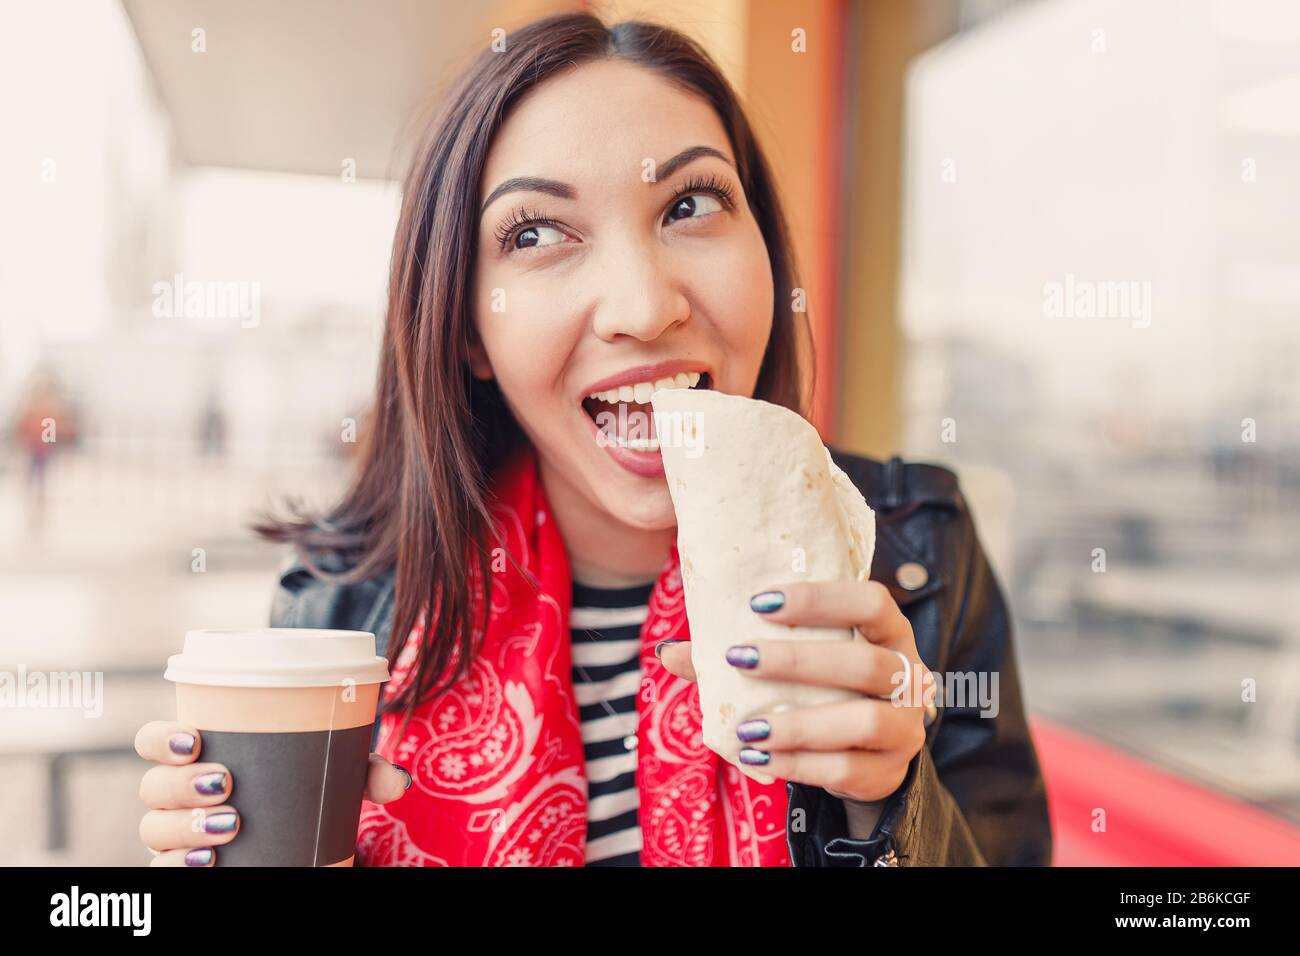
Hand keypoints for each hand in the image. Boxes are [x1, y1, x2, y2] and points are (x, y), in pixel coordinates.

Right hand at [134, 720, 410, 865]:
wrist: (301, 846)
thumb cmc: (304, 793)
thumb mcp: (336, 777)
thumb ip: (365, 772)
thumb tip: (398, 782)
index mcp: (201, 757)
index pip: (155, 741)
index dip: (162, 738)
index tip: (196, 739)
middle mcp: (178, 797)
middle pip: (153, 787)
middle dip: (182, 784)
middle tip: (226, 784)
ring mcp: (177, 836)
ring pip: (154, 830)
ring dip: (186, 826)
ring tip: (230, 824)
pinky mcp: (184, 868)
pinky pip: (162, 870)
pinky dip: (178, 867)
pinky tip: (206, 866)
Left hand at [656, 580, 933, 802]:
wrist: (864, 754)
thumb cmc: (823, 690)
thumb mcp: (793, 665)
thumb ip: (739, 654)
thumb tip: (668, 653)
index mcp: (889, 632)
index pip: (872, 601)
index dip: (821, 599)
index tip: (761, 603)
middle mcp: (909, 676)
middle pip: (866, 663)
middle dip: (799, 661)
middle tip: (740, 658)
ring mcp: (905, 728)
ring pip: (863, 721)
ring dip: (800, 724)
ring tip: (748, 729)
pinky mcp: (888, 772)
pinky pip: (845, 770)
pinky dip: (798, 764)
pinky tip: (757, 758)